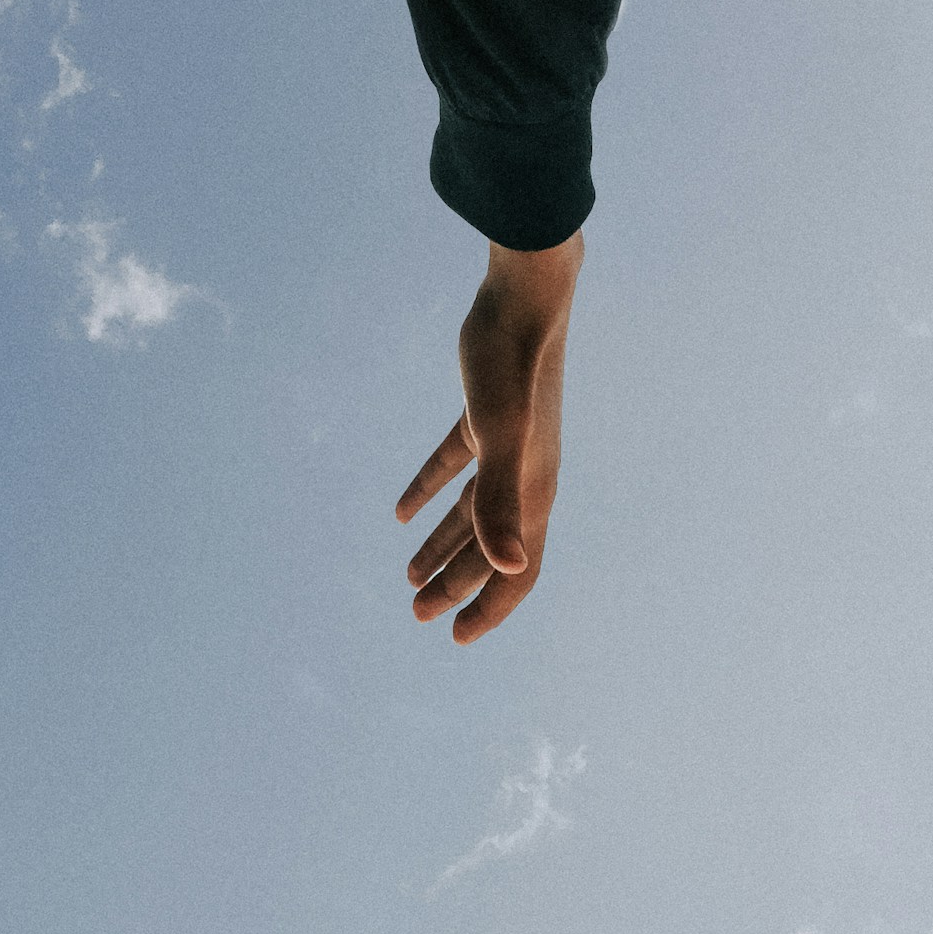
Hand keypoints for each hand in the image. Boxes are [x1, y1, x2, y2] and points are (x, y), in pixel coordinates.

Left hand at [397, 233, 582, 645]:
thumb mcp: (499, 436)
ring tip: (407, 576)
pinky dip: (428, 491)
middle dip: (454, 585)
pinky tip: (399, 512)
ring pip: (472, 513)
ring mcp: (508, 447)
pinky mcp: (486, 416)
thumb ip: (501, 503)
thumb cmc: (512, 363)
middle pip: (488, 549)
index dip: (489, 608)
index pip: (517, 571)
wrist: (526, 295)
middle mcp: (527, 477)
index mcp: (533, 492)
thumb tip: (510, 567)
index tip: (455, 638)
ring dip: (441, 545)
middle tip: (415, 612)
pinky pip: (456, 468)